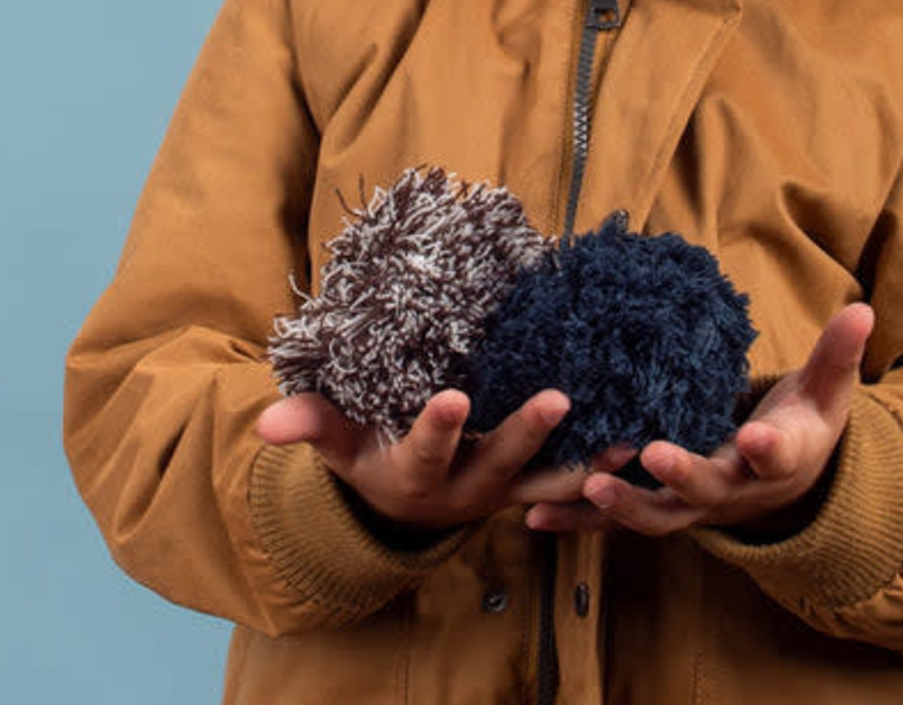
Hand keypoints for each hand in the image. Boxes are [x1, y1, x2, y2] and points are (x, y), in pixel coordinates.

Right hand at [257, 387, 596, 531]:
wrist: (405, 505)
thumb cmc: (369, 453)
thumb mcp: (338, 442)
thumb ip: (312, 423)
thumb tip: (267, 422)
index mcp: (415, 474)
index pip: (426, 450)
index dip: (439, 428)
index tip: (455, 397)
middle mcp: (464, 489)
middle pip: (499, 464)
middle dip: (527, 433)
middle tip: (557, 398)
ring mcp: (504, 492)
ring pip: (549, 483)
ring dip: (585, 464)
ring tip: (624, 441)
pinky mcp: (532, 487)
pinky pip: (571, 483)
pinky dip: (601, 467)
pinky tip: (635, 442)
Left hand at [523, 302, 873, 537]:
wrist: (786, 482)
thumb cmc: (803, 423)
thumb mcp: (827, 389)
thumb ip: (838, 352)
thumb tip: (863, 309)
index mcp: (779, 457)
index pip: (778, 453)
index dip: (769, 446)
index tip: (757, 435)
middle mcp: (735, 489)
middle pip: (708, 489)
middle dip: (681, 474)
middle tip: (652, 454)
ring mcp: (694, 506)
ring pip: (658, 515)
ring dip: (622, 505)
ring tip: (587, 488)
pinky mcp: (661, 509)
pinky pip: (618, 522)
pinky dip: (579, 522)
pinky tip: (535, 516)